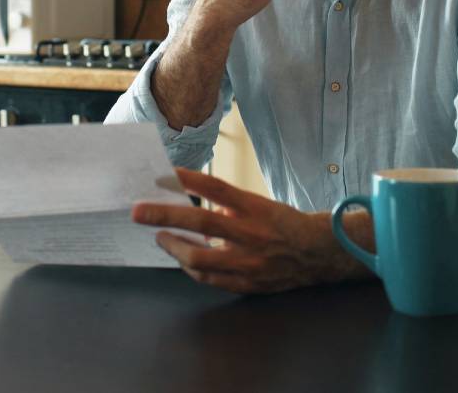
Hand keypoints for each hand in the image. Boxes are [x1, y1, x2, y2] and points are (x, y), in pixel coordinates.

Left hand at [133, 168, 374, 293]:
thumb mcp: (259, 204)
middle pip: (202, 222)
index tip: (163, 173)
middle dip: (165, 216)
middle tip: (139, 211)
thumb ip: (227, 205)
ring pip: (201, 259)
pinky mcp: (248, 284)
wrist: (318, 254)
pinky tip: (181, 258)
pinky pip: (210, 279)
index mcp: (257, 208)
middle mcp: (253, 234)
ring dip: (174, 247)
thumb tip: (189, 201)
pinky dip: (191, 268)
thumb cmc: (283, 223)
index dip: (189, 179)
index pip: (217, 188)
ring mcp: (250, 262)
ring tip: (160, 237)